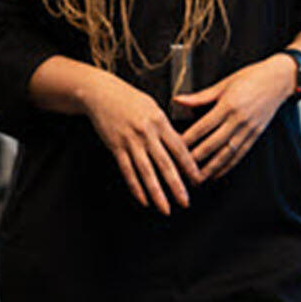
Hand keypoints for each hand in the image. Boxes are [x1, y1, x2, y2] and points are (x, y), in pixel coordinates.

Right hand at [82, 72, 201, 214]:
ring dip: (157, 193)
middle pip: (165, 164)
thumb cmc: (129, 99)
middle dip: (177, 185)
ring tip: (165, 208)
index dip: (189, 165)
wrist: (101, 93)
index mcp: (160, 121)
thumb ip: (166, 127)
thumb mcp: (153, 107)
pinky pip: (128, 171)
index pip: (179, 147)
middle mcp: (147, 133)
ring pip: (146, 172)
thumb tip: (180, 146)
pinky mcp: (116, 147)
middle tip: (185, 201)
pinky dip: (136, 188)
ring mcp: (131, 142)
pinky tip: (143, 199)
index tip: (198, 179)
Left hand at [176, 55, 296, 179]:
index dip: (188, 139)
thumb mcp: (224, 83)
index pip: (203, 126)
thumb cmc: (251, 78)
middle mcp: (238, 119)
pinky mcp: (256, 135)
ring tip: (198, 179)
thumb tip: (179, 100)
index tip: (175, 148)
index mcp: (228, 105)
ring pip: (227, 153)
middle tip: (182, 169)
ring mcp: (248, 129)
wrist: (278, 80)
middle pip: (213, 143)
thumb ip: (201, 96)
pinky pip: (240, 154)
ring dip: (211, 168)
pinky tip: (217, 174)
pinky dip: (227, 166)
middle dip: (196, 159)